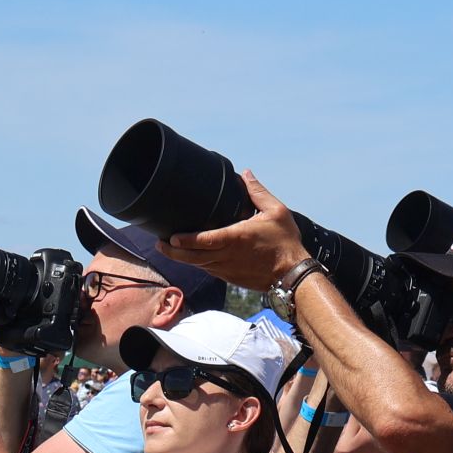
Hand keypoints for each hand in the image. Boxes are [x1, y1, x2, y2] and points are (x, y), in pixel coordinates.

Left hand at [160, 169, 308, 291]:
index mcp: (235, 238)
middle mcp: (227, 256)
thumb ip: (258, 192)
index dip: (184, 240)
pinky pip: (209, 270)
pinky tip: (192, 257)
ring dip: (182, 258)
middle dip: (173, 252)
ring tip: (169, 248)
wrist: (293, 275)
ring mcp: (227, 270)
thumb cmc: (286, 242)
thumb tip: (246, 174)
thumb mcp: (276, 211)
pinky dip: (198, 264)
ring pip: (198, 265)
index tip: (170, 236)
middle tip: (159, 243)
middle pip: (192, 257)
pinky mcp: (230, 278)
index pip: (203, 240)